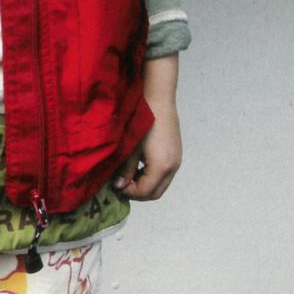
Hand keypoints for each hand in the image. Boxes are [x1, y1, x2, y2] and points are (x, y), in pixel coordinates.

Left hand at [113, 54, 181, 200]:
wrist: (158, 100)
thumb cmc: (142, 121)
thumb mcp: (130, 148)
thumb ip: (125, 170)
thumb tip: (119, 187)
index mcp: (161, 167)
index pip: (146, 192)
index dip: (129, 193)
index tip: (116, 187)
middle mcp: (173, 167)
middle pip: (156, 192)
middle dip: (138, 193)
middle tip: (121, 186)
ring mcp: (177, 161)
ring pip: (161, 184)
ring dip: (145, 185)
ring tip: (127, 176)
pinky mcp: (176, 155)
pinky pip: (165, 175)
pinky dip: (152, 177)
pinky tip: (138, 167)